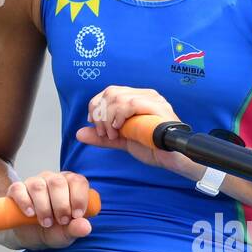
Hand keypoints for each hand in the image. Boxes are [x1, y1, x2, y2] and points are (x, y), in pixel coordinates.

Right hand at [4, 170, 93, 249]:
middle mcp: (52, 180)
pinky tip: (30, 214)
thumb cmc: (52, 231)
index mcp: (69, 186)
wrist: (29, 237)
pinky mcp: (16, 190)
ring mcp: (33, 183)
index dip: (79, 197)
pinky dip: (25, 202)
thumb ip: (76, 229)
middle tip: (61, 221)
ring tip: (46, 223)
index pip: (77, 181)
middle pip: (57, 182)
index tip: (76, 215)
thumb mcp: (66, 234)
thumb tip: (86, 227)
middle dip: (61, 205)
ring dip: (44, 207)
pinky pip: (19, 189)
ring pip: (38, 186)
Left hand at [76, 85, 203, 180]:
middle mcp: (144, 94)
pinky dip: (119, 116)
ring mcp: (153, 99)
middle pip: (111, 92)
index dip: (96, 105)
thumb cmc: (152, 148)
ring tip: (113, 134)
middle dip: (100, 114)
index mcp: (136, 98)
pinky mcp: (158, 107)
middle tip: (104, 133)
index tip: (93, 123)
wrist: (172, 160)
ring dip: (109, 118)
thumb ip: (101, 137)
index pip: (109, 91)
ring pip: (118, 97)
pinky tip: (120, 128)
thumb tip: (79, 133)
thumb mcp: (121, 141)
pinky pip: (131, 103)